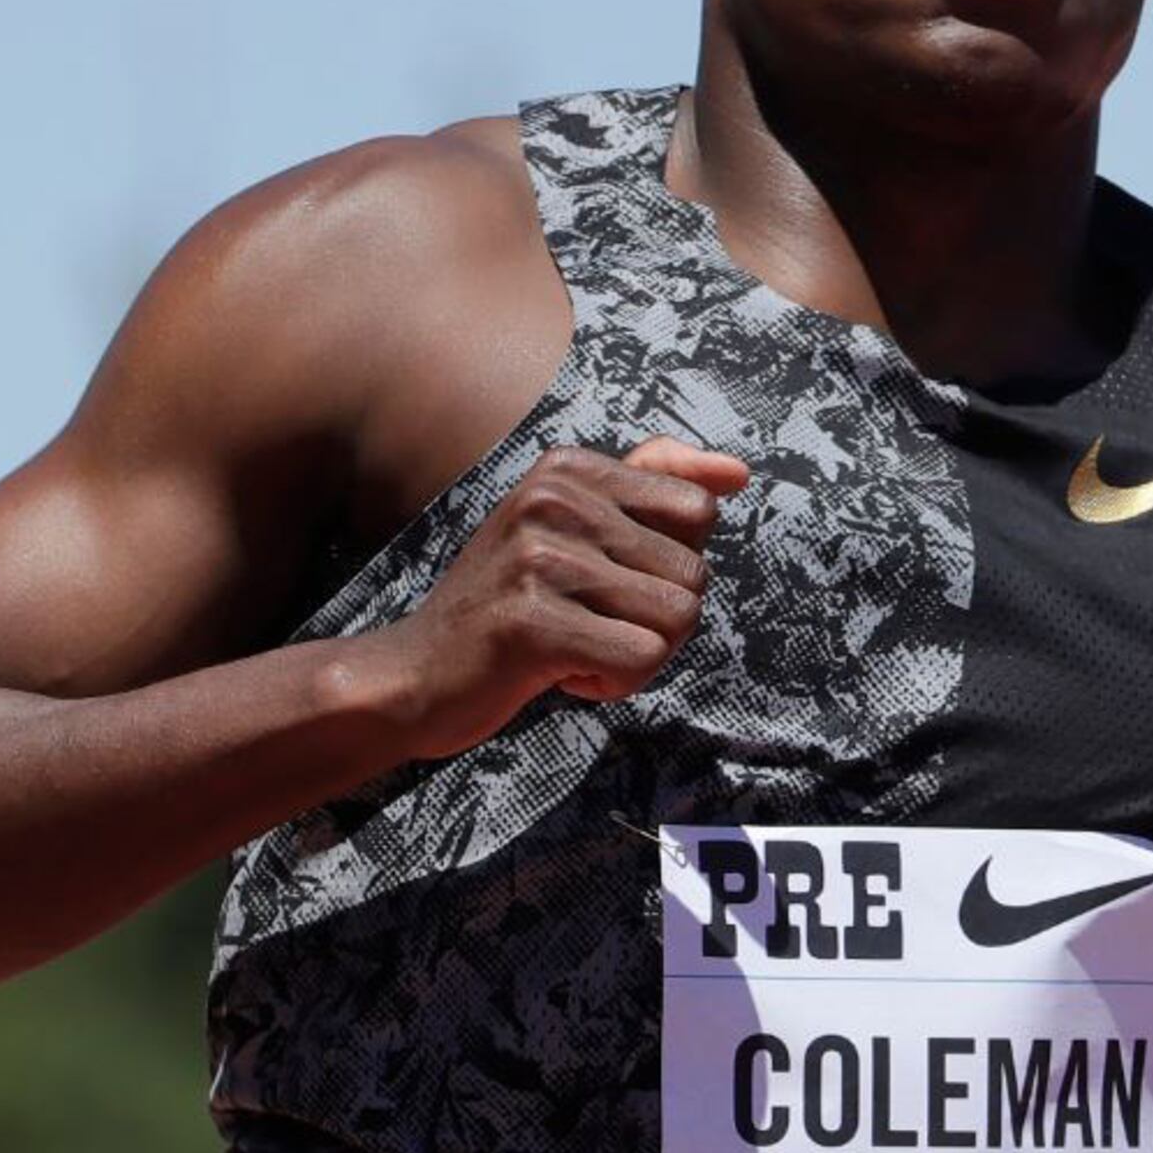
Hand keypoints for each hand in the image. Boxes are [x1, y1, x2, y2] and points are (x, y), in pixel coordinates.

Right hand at [369, 438, 749, 756]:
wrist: (414, 675)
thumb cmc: (510, 608)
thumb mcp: (573, 531)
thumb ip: (652, 487)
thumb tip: (738, 472)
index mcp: (567, 468)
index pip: (698, 510)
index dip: (669, 565)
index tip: (606, 584)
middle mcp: (552, 499)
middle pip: (695, 572)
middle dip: (656, 620)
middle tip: (589, 629)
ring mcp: (539, 558)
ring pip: (678, 618)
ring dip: (639, 656)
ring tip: (576, 651)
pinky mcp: (531, 622)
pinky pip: (642, 659)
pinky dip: (615, 684)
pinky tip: (563, 676)